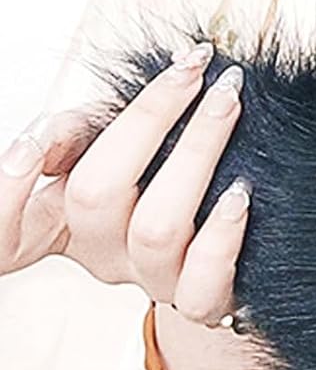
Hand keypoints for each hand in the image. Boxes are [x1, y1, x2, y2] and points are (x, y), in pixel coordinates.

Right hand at [1, 42, 251, 327]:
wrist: (237, 224)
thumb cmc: (167, 166)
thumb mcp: (117, 139)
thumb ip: (89, 125)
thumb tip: (83, 111)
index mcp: (64, 218)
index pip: (8, 232)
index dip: (4, 197)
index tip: (31, 144)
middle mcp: (102, 250)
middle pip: (94, 196)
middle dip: (148, 119)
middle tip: (194, 71)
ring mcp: (150, 276)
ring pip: (156, 228)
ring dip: (198, 151)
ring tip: (227, 104)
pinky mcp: (203, 298)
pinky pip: (203, 283)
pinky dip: (223, 234)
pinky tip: (239, 195)